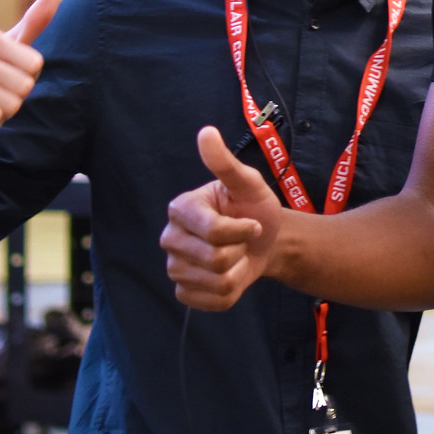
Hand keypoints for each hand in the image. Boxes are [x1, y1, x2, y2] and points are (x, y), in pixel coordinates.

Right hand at [162, 126, 283, 310]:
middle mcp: (170, 238)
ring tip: (237, 256)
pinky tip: (232, 274)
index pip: (214, 231)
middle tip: (243, 239)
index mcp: (181, 208)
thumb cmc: (254, 208)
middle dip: (241, 250)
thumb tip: (206, 132)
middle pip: (215, 259)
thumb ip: (226, 163)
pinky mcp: (185, 293)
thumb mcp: (248, 183)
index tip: (253, 222)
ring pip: (217, 282)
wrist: (264, 241)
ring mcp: (175, 268)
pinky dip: (233, 291)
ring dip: (239, 271)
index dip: (243, 230)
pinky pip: (215, 301)